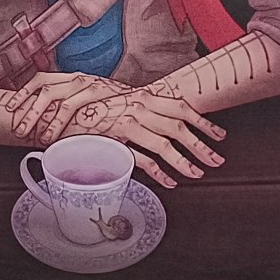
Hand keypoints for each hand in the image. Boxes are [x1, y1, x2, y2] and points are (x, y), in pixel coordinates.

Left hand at [9, 72, 128, 145]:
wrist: (151, 99)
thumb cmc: (120, 106)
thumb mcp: (93, 105)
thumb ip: (75, 113)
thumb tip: (50, 128)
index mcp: (74, 78)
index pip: (41, 79)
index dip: (23, 92)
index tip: (10, 108)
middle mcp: (79, 77)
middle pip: (44, 88)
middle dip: (27, 109)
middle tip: (18, 129)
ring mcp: (89, 83)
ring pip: (55, 96)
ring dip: (41, 117)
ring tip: (36, 137)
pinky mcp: (100, 92)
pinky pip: (72, 105)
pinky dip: (60, 121)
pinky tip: (54, 135)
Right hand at [66, 90, 227, 188]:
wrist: (59, 110)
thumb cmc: (92, 108)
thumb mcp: (121, 103)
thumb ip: (142, 112)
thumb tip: (163, 123)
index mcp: (143, 96)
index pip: (181, 107)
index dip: (203, 122)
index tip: (219, 135)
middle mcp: (139, 107)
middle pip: (179, 127)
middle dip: (201, 145)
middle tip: (217, 160)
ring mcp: (128, 123)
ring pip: (165, 145)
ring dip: (184, 161)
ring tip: (197, 173)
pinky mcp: (116, 140)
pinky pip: (143, 159)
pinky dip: (159, 173)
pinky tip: (170, 182)